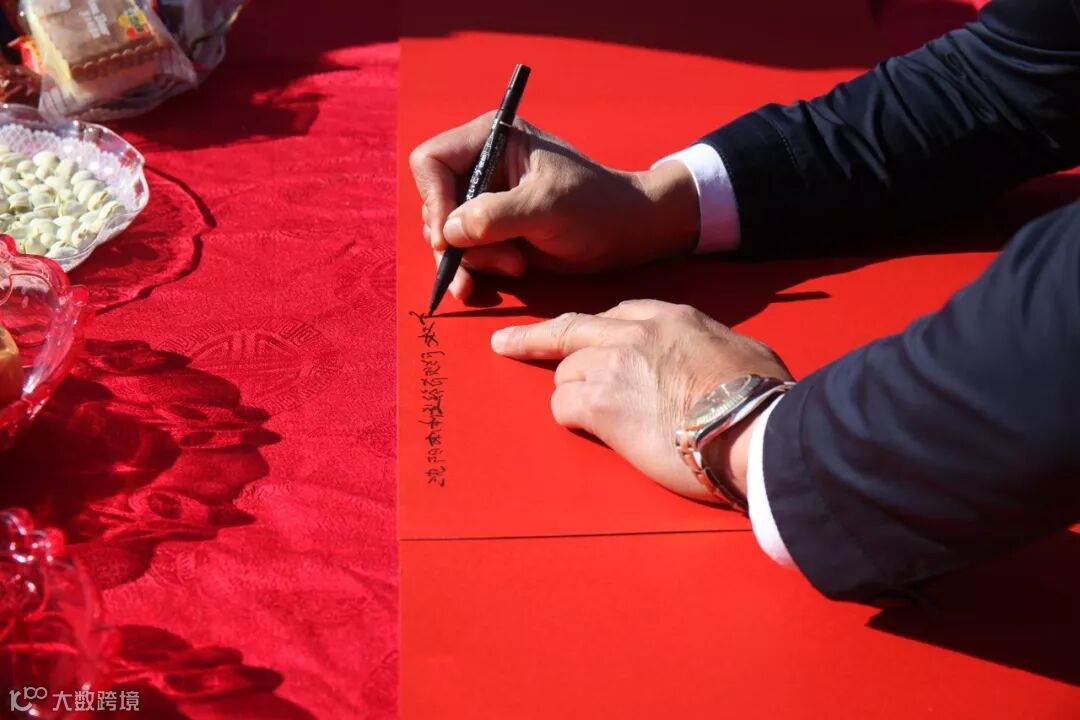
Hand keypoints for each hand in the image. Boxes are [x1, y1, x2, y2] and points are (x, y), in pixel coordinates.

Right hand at [409, 112, 701, 300]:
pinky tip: (488, 284)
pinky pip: (461, 254)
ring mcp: (484, 201)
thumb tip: (448, 233)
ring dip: (471, 260)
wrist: (624, 233)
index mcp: (491, 139)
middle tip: (501, 259)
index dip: (435, 199)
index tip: (450, 236)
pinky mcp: (491, 232)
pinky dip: (469, 272)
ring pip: (445, 236)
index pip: (431, 162)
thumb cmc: (594, 205)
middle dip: (458, 240)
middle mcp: (480, 166)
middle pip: (434, 204)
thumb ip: (496, 216)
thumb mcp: (547, 206)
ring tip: (514, 268)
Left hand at [490, 300, 792, 503]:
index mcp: (670, 317)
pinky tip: (593, 431)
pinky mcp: (599, 404)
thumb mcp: (744, 351)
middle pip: (570, 330)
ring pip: (565, 374)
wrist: (753, 427)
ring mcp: (612, 365)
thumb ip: (712, 347)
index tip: (578, 336)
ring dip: (574, 395)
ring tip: (600, 419)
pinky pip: (564, 407)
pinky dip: (572, 420)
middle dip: (534, 339)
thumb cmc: (761, 396)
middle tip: (506, 345)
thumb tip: (716, 363)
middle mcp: (634, 333)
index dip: (593, 330)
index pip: (615, 315)